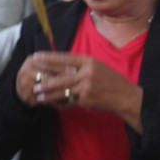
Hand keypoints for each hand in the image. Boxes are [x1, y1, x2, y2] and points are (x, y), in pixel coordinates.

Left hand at [23, 52, 142, 130]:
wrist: (125, 97)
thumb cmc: (110, 80)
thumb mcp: (97, 66)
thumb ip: (80, 65)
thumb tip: (60, 64)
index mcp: (89, 61)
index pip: (64, 58)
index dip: (49, 58)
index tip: (36, 56)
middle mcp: (86, 72)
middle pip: (60, 75)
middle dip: (45, 78)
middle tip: (33, 79)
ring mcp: (86, 87)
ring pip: (62, 89)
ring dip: (48, 93)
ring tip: (37, 94)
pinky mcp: (86, 99)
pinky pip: (69, 100)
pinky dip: (60, 102)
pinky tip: (51, 103)